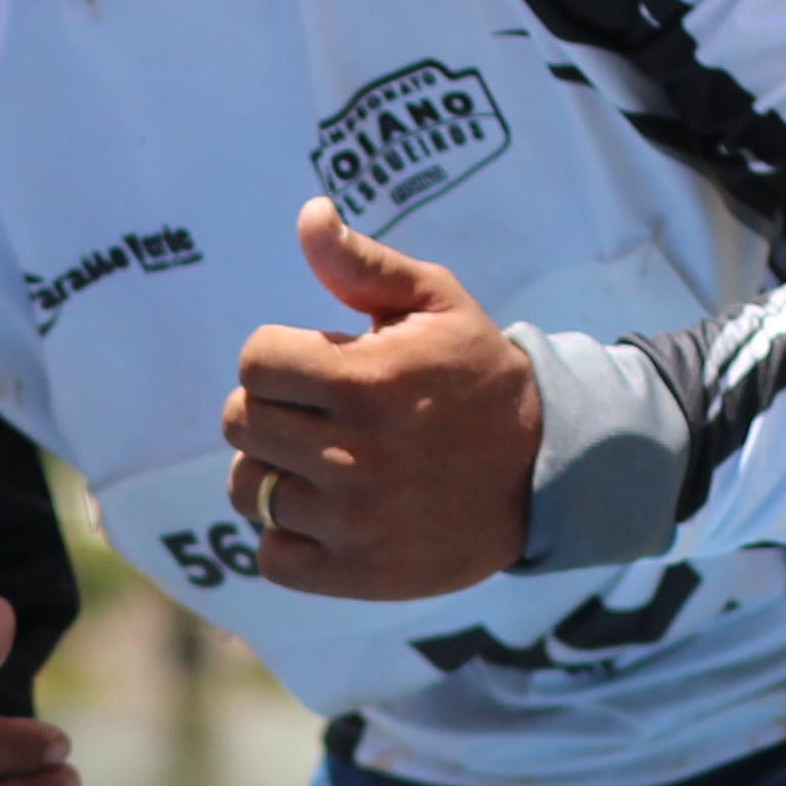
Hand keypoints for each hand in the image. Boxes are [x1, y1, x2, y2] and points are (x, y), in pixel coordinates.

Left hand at [222, 199, 541, 598]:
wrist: (545, 470)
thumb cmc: (476, 376)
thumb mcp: (436, 304)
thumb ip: (363, 264)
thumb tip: (309, 214)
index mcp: (366, 381)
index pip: (254, 361)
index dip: (279, 357)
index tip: (315, 367)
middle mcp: (355, 454)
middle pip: (240, 423)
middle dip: (271, 410)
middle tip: (317, 414)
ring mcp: (354, 519)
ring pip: (247, 491)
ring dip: (272, 473)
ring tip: (321, 463)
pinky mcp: (358, 572)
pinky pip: (270, 555)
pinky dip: (286, 536)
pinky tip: (325, 513)